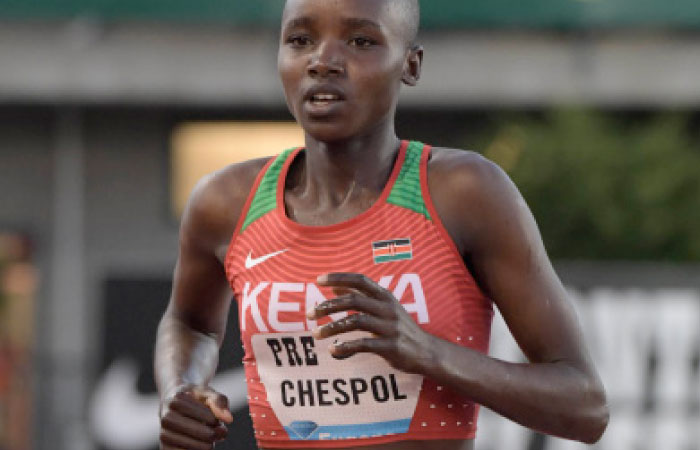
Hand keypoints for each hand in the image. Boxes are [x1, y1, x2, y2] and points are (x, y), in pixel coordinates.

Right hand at [159, 384, 232, 449]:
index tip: (216, 419)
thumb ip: (219, 401)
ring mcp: (163, 434)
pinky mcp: (164, 448)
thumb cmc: (194, 398)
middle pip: (205, 435)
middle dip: (216, 433)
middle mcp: (166, 417)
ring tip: (208, 435)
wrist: (172, 404)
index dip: (217, 421)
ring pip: (197, 448)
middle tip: (219, 430)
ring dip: (208, 444)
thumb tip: (228, 419)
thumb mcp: (207, 393)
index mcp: (176, 400)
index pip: (208, 418)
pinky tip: (199, 443)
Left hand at [307, 272, 435, 373]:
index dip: (339, 278)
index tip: (318, 280)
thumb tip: (335, 287)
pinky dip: (345, 347)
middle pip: (353, 300)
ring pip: (355, 321)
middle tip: (309, 314)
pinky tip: (333, 351)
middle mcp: (387, 308)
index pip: (360, 280)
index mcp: (385, 296)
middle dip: (328, 306)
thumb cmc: (400, 328)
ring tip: (316, 334)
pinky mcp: (390, 346)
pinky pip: (363, 344)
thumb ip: (361, 297)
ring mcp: (390, 327)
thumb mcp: (383, 307)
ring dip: (332, 327)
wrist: (427, 352)